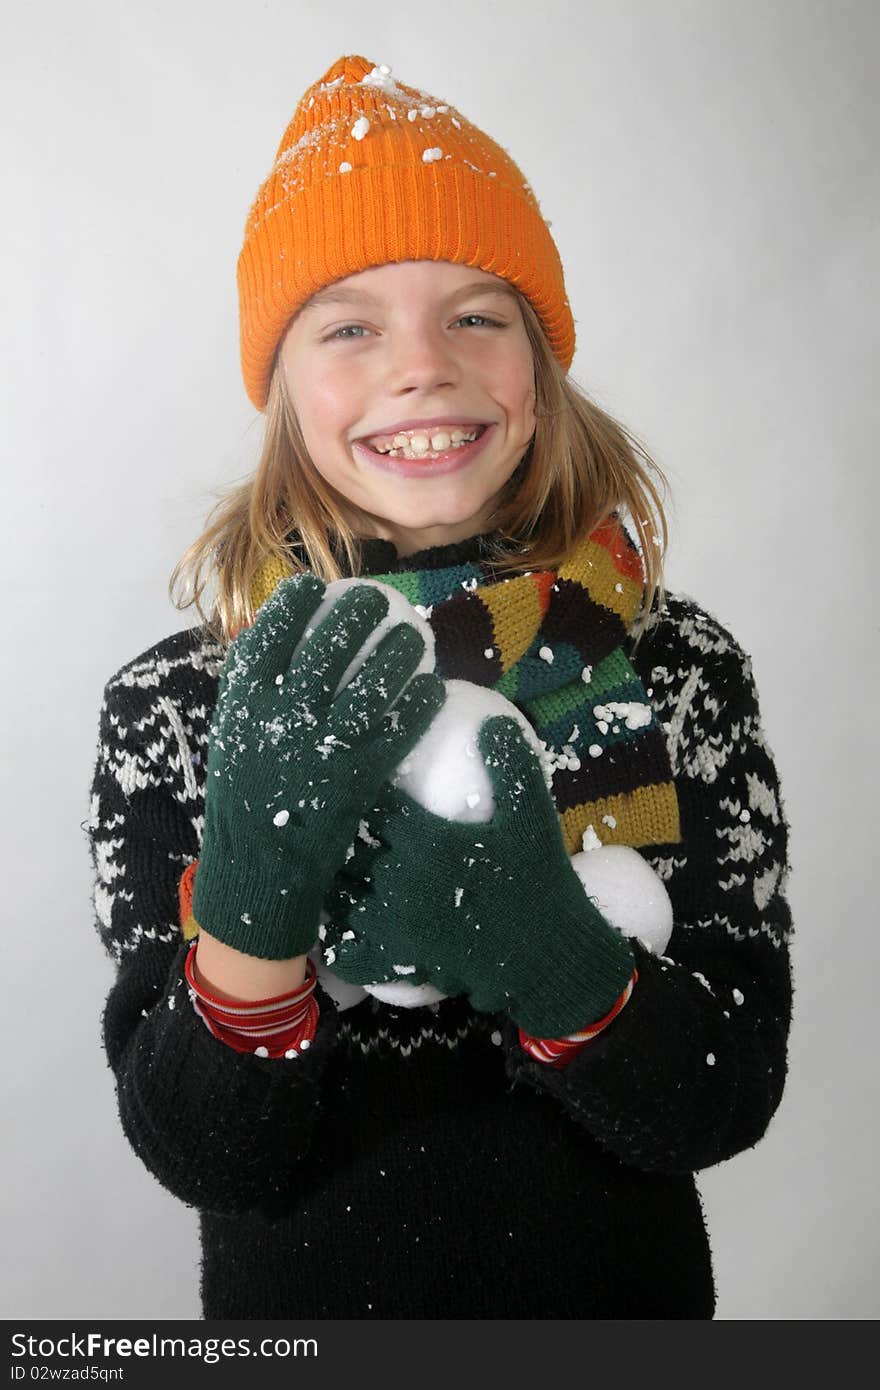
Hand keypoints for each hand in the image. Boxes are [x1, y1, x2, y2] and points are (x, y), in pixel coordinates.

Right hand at [192, 574, 444, 959]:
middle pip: (330, 644)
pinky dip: (418, 703)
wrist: (259, 865)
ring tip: (415, 635)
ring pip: (373, 682)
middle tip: (378, 600)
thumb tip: (274, 638)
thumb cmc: (244, 795)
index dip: (294, 603)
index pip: (271, 633)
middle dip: (359, 612)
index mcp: (245, 702)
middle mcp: (286, 716)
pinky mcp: (360, 774)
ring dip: (400, 651)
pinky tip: (432, 685)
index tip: (314, 586)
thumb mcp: (233, 734)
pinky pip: (399, 728)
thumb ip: (251, 689)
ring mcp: (325, 744)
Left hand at [323, 716, 634, 1036]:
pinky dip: (340, 941)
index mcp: (424, 837)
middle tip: (332, 824)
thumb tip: (492, 720)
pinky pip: (353, 950)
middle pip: (347, 847)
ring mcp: (396, 922)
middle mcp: (400, 877)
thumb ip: (510, 764)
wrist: (549, 952)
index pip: (371, 804)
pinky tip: (337, 930)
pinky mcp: (400, 958)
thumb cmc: (539, 880)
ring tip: (327, 869)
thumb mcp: (531, 815)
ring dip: (334, 881)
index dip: (358, 792)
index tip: (353, 783)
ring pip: (341, 894)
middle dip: (338, 834)